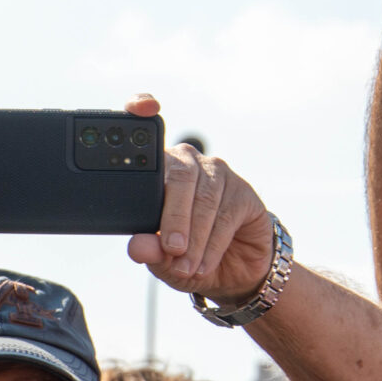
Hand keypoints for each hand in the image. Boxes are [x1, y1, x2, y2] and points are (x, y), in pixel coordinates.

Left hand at [122, 95, 277, 298]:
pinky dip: (213, 243)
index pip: (146, 133)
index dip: (142, 110)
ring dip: (195, 238)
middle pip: (179, 175)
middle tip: (171, 249)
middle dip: (174, 216)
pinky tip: (204, 263)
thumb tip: (137, 246)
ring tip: (187, 267)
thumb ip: (149, 250)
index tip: (142, 108)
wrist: (234, 273)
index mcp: (158, 170)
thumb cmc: (189, 256)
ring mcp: (219, 174)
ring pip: (205, 199)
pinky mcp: (243, 192)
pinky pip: (226, 215)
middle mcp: (189, 163)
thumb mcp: (162, 260)